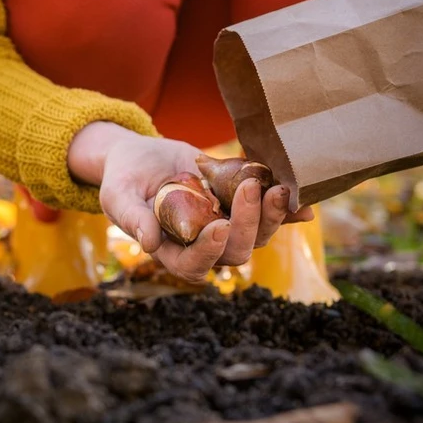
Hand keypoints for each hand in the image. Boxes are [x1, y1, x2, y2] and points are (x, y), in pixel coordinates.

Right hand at [67, 123, 312, 282]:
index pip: (192, 265)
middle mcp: (202, 244)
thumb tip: (149, 242)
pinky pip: (268, 215)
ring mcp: (224, 225)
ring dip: (271, 217)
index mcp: (170, 250)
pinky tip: (304, 206)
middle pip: (234, 253)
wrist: (141, 157)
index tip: (219, 226)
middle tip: (249, 189)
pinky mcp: (239, 205)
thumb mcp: (118, 195)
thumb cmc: (123, 179)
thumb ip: (131, 217)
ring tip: (276, 188)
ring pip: (256, 236)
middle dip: (247, 225)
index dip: (209, 252)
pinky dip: (287, 212)